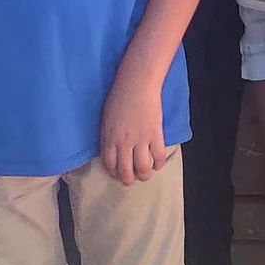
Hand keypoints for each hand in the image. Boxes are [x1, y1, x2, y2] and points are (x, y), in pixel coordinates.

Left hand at [100, 66, 166, 184]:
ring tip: (146, 175)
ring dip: (144, 175)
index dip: (114, 172)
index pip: (109, 164)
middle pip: (125, 171)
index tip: (117, 173)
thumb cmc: (119, 96)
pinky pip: (158, 156)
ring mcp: (141, 140)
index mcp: (109, 138)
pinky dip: (158, 164)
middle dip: (128, 179)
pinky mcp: (155, 135)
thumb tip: (110, 150)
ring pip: (143, 168)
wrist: (137, 84)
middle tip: (131, 179)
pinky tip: (157, 164)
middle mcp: (124, 143)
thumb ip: (107, 136)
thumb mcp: (106, 118)